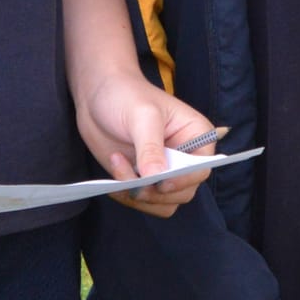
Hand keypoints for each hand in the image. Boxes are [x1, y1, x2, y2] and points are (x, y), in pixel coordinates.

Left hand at [78, 68, 216, 216]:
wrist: (99, 96)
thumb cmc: (127, 96)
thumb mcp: (142, 116)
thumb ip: (150, 148)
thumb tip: (156, 178)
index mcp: (197, 136)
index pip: (201, 168)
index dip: (184, 180)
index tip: (161, 182)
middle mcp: (185, 158)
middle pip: (184, 192)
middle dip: (156, 192)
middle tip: (132, 181)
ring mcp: (164, 171)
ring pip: (164, 203)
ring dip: (140, 196)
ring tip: (118, 168)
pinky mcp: (144, 180)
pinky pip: (144, 202)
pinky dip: (128, 196)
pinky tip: (114, 172)